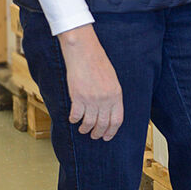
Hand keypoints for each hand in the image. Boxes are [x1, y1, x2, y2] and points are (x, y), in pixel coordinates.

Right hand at [58, 24, 123, 140]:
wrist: (84, 52)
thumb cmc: (98, 63)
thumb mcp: (112, 79)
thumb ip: (112, 96)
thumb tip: (109, 111)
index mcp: (116, 95)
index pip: (117, 120)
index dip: (112, 131)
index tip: (107, 136)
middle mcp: (105, 100)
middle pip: (103, 124)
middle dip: (98, 133)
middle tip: (94, 135)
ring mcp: (91, 99)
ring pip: (89, 123)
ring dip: (85, 129)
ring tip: (83, 129)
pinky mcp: (78, 97)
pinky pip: (76, 115)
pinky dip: (74, 120)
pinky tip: (73, 119)